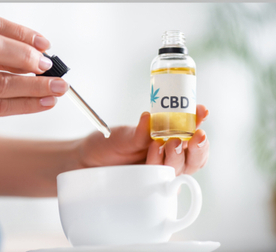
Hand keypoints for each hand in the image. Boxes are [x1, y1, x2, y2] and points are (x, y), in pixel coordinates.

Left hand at [79, 104, 209, 175]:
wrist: (89, 161)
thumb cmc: (110, 144)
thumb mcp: (124, 134)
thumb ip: (140, 131)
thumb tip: (149, 117)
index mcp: (168, 139)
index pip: (192, 133)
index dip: (199, 122)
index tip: (202, 111)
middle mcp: (169, 156)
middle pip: (195, 157)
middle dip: (197, 147)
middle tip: (191, 136)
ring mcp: (161, 170)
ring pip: (181, 168)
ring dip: (175, 156)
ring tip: (164, 144)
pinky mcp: (151, 182)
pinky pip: (162, 178)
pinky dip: (159, 164)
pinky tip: (153, 151)